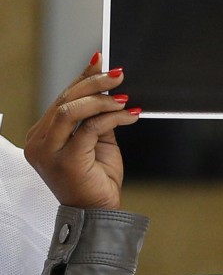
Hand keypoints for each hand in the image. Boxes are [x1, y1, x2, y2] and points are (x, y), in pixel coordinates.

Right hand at [24, 52, 140, 209]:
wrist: (98, 212)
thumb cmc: (96, 178)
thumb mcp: (97, 139)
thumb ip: (96, 116)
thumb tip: (108, 88)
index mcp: (43, 135)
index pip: (62, 98)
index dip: (82, 78)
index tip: (100, 62)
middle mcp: (40, 142)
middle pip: (65, 99)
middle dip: (94, 82)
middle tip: (118, 75)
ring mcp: (49, 152)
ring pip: (71, 109)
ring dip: (101, 99)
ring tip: (124, 98)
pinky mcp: (66, 160)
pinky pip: (90, 127)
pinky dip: (113, 117)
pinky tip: (129, 115)